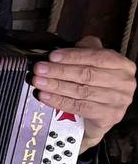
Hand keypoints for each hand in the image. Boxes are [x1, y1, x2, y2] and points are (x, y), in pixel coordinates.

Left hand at [33, 36, 135, 151]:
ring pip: (81, 91)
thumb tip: (65, 47)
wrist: (101, 114)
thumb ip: (86, 50)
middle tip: (40, 69)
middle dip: (59, 71)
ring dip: (56, 86)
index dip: (73, 56)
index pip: (97, 57)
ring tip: (39, 82)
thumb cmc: (96, 84)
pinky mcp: (109, 116)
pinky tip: (45, 96)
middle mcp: (125, 82)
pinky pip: (79, 107)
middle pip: (87, 74)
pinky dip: (59, 101)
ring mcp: (119, 100)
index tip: (52, 56)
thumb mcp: (94, 64)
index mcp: (124, 65)